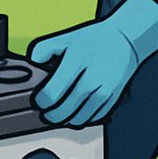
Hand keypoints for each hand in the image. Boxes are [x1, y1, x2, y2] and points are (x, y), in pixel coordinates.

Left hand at [28, 0, 157, 126]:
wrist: (125, 40)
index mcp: (77, 61)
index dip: (41, 101)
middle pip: (65, 109)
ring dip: (66, 120)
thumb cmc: (94, 39)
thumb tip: (33, 64)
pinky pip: (95, 117)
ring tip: (59, 115)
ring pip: (80, 117)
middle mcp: (92, 77)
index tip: (38, 101)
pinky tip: (76, 113)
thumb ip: (43, 50)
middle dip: (51, 115)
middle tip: (45, 113)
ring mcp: (105, 89)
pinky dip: (83, 119)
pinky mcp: (114, 97)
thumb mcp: (64, 38)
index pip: (52, 92)